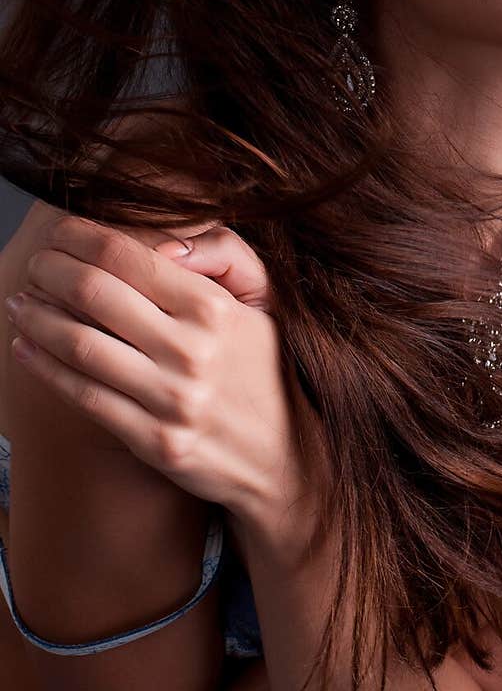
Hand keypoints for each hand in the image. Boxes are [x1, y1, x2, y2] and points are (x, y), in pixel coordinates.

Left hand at [5, 213, 310, 528]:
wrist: (286, 458)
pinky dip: (46, 367)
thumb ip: (223, 255)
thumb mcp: (264, 303)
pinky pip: (84, 396)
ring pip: (80, 345)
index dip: (82, 238)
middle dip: (51, 271)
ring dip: (38, 317)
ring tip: (21, 302)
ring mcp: (171, 399)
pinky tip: (27, 348)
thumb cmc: (265, 371)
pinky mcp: (154, 441)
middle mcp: (191, 351)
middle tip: (36, 264)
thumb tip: (166, 244)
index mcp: (214, 308)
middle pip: (94, 293)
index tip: (61, 232)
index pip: (129, 257)